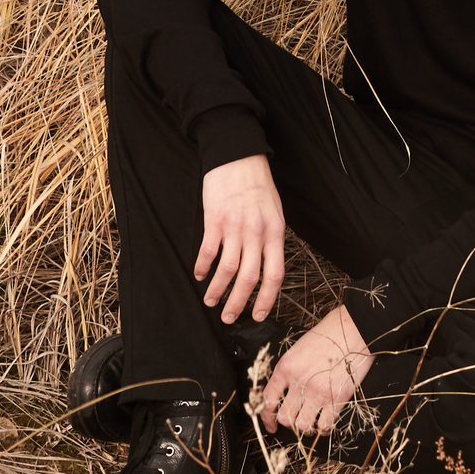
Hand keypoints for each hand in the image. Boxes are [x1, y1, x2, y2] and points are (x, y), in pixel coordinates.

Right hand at [196, 155, 285, 323]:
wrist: (238, 155)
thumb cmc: (258, 183)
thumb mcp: (274, 211)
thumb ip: (271, 237)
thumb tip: (266, 264)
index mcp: (275, 232)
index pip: (275, 274)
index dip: (267, 298)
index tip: (258, 315)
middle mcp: (257, 233)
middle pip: (249, 278)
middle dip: (238, 303)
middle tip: (229, 318)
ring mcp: (235, 227)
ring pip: (227, 270)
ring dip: (217, 290)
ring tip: (210, 302)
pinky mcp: (215, 220)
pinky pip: (208, 251)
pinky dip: (203, 267)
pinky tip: (199, 274)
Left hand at [260, 305, 373, 436]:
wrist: (354, 328)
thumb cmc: (328, 334)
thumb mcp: (299, 348)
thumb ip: (289, 371)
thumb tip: (284, 394)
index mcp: (286, 366)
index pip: (268, 400)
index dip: (267, 418)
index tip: (271, 425)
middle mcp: (299, 381)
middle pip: (284, 417)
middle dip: (288, 422)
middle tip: (296, 418)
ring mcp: (318, 392)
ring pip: (302, 426)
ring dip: (306, 427)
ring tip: (311, 419)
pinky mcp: (338, 398)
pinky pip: (325, 426)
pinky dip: (323, 428)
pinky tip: (325, 421)